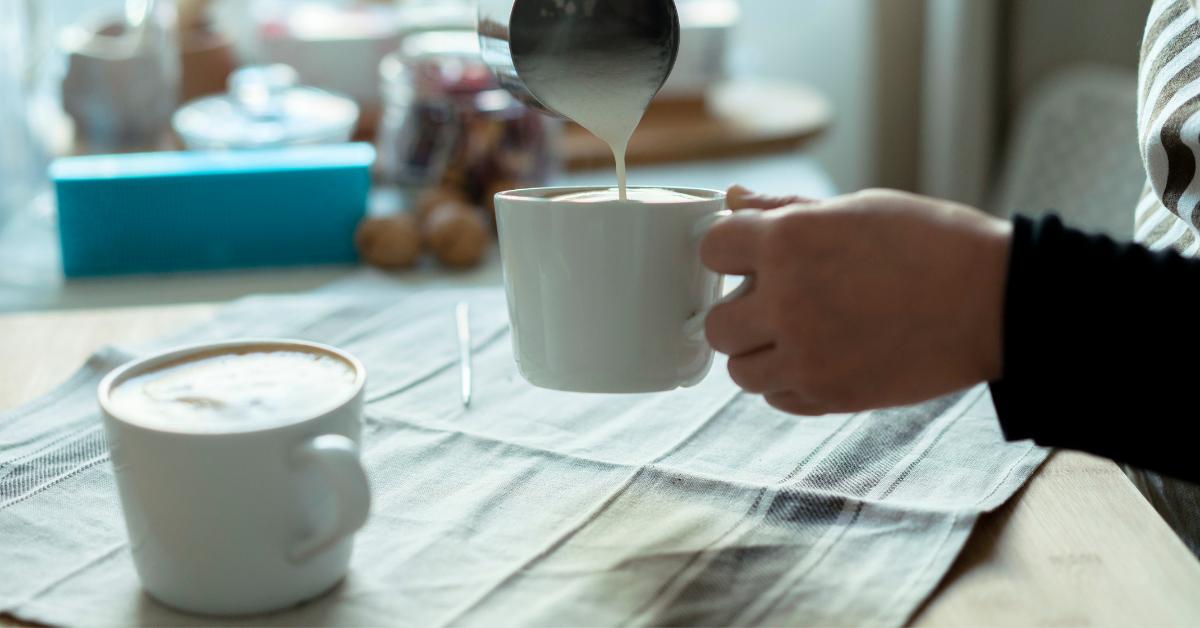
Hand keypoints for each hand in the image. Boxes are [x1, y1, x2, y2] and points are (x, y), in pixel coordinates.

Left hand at [701, 186, 1011, 414]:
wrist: (996, 303)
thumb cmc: (933, 244)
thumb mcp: (857, 208)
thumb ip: (786, 209)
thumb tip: (735, 199)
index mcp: (789, 243)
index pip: (711, 249)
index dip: (729, 251)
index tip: (748, 256)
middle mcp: (787, 303)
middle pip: (716, 323)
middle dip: (740, 310)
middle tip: (775, 301)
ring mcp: (807, 356)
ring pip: (739, 370)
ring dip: (759, 352)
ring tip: (798, 333)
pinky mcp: (830, 396)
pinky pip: (777, 398)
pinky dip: (789, 382)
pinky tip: (820, 357)